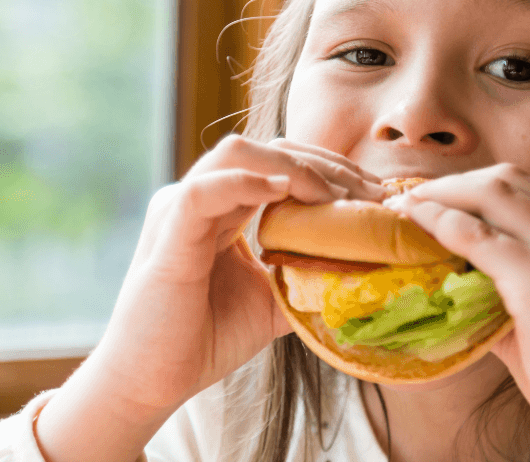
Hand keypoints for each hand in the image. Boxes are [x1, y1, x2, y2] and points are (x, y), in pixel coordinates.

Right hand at [36, 136, 385, 461]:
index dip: (331, 169)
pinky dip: (244, 183)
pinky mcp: (168, 236)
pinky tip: (282, 191)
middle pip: (267, 148)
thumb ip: (308, 276)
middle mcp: (200, 196)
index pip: (280, 162)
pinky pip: (203, 191)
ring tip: (334, 196)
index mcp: (223, 205)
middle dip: (324, 164)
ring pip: (236, 153)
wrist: (152, 381)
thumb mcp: (274, 301)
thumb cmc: (205, 338)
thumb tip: (366, 270)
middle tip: (370, 194)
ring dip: (294, 167)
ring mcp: (179, 210)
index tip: (377, 194)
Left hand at [383, 164, 529, 461]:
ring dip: (444, 195)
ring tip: (408, 207)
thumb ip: (507, 296)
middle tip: (415, 199)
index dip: (478, 187)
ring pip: (493, 193)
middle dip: (456, 182)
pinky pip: (479, 237)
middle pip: (509, 180)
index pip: (529, 191)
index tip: (439, 200)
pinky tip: (417, 225)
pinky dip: (442, 224)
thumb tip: (457, 289)